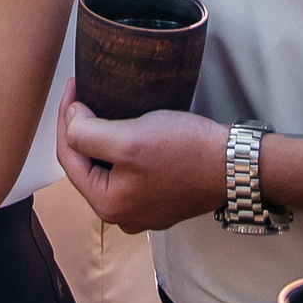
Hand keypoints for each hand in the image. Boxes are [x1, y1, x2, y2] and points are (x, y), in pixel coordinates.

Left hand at [55, 80, 228, 233]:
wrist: (235, 165)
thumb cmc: (187, 152)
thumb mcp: (129, 139)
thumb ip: (88, 133)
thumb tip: (71, 121)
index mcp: (108, 204)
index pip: (70, 157)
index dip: (66, 119)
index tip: (74, 88)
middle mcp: (122, 214)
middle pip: (87, 165)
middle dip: (82, 130)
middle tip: (84, 96)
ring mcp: (143, 209)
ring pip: (109, 168)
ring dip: (102, 139)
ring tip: (101, 109)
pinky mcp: (161, 198)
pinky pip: (130, 172)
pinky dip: (123, 149)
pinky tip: (128, 130)